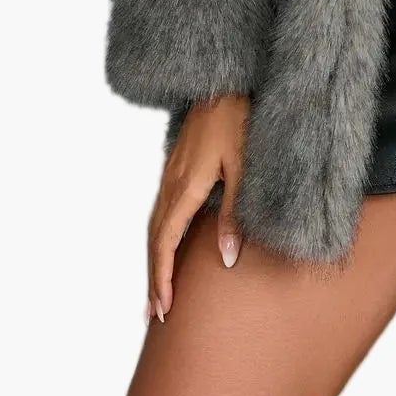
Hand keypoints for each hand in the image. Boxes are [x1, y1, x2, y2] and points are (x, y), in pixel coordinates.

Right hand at [145, 92, 249, 324]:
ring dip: (153, 260)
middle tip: (153, 315)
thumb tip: (227, 259)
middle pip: (153, 240)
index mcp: (186, 187)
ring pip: (154, 226)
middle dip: (152, 278)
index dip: (162, 277)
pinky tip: (165, 248)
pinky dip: (158, 238)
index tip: (163, 309)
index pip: (165, 243)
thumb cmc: (239, 120)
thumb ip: (234, 214)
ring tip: (156, 292)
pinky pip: (160, 211)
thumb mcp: (243, 168)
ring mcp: (171, 175)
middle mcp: (171, 184)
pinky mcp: (176, 168)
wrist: (224, 81)